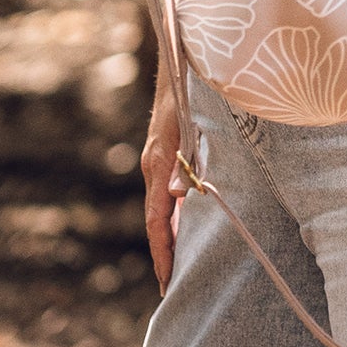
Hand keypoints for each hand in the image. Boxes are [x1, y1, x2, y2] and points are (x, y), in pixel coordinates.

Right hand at [142, 74, 186, 291]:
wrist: (182, 59)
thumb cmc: (190, 89)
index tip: (166, 282)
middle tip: (175, 287)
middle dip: (166, 253)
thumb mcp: (189, 122)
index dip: (162, 252)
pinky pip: (170, 191)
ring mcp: (160, 160)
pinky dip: (178, 213)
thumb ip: (184, 158)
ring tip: (182, 266)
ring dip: (173, 235)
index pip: (157, 220)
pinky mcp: (168, 153)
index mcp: (159, 163)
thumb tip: (177, 195)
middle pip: (158, 219)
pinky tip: (190, 224)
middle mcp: (156, 165)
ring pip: (164, 206)